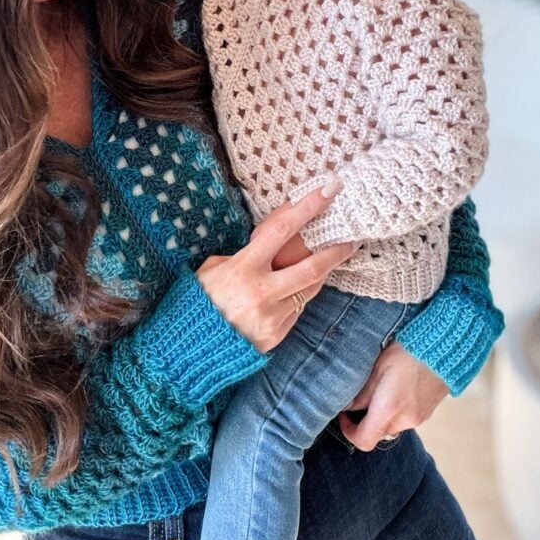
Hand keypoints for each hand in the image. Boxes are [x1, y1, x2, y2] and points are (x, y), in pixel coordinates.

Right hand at [197, 186, 352, 351]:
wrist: (188, 349)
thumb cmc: (197, 301)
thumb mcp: (211, 269)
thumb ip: (241, 255)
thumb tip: (267, 242)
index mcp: (242, 269)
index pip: (281, 231)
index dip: (307, 208)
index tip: (328, 190)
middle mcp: (261, 293)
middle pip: (312, 268)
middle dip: (336, 251)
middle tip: (352, 238)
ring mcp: (271, 317)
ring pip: (310, 289)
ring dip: (322, 272)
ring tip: (330, 258)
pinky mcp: (275, 335)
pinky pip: (296, 309)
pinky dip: (299, 295)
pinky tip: (296, 288)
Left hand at [337, 342, 448, 450]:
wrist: (446, 345)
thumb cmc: (408, 351)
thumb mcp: (378, 366)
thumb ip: (362, 392)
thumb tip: (347, 407)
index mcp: (389, 408)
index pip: (364, 440)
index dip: (349, 432)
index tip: (344, 415)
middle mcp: (406, 419)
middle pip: (378, 433)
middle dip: (366, 420)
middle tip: (361, 397)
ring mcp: (420, 418)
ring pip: (392, 425)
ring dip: (383, 414)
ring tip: (382, 387)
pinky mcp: (428, 412)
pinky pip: (406, 419)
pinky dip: (397, 410)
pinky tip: (398, 387)